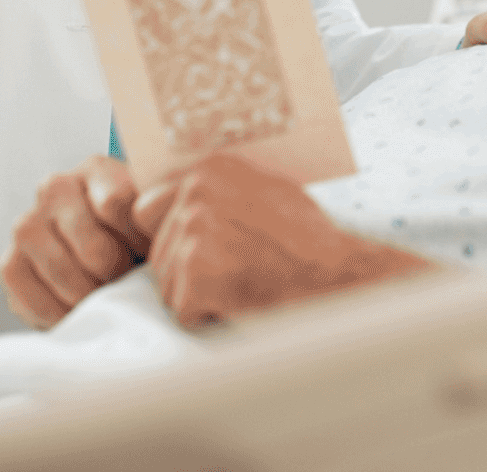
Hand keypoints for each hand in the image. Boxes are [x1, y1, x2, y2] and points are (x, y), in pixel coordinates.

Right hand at [0, 155, 148, 328]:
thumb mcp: (154, 220)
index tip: (148, 253)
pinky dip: (61, 314)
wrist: (99, 260)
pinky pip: (34, 298)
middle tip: (126, 280)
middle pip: (94, 247)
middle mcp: (55, 189)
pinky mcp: (9, 263)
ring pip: (64, 273)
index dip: (138, 240)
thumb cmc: (134, 236)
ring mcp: (27, 225)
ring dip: (90, 296)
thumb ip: (159, 219)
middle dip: (118, 274)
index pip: (117, 204)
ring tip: (104, 294)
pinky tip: (78, 311)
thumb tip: (154, 230)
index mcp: (96, 170)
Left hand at [132, 153, 432, 327]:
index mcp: (210, 168)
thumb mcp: (266, 192)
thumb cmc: (311, 243)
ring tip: (244, 286)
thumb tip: (182, 195)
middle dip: (182, 269)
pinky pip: (183, 310)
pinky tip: (243, 302)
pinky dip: (209, 317)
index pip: (148, 206)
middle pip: (155, 248)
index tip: (200, 251)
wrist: (338, 278)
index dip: (171, 236)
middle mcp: (196, 193)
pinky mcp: (195, 274)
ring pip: (167, 282)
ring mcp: (193, 232)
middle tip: (229, 273)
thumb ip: (219, 190)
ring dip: (198, 296)